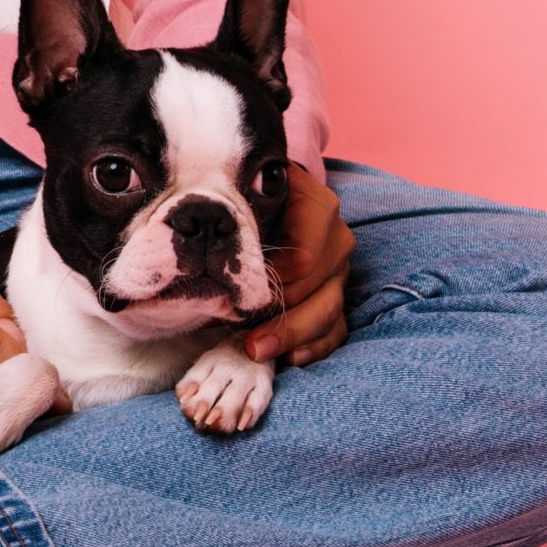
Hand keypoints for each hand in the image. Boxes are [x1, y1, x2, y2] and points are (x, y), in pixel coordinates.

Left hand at [244, 166, 353, 368]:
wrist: (271, 204)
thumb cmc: (249, 197)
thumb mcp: (241, 190)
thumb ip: (231, 204)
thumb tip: (207, 227)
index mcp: (318, 206)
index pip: (303, 257)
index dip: (271, 280)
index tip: (236, 291)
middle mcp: (336, 238)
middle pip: (314, 288)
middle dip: (276, 313)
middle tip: (239, 329)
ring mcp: (339, 271)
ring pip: (328, 311)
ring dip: (290, 335)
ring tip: (256, 349)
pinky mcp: (336, 296)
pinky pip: (335, 329)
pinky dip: (313, 346)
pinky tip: (290, 357)